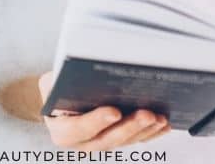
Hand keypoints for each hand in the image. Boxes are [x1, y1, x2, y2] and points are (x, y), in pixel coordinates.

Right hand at [38, 71, 170, 150]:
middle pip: (108, 139)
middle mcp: (83, 142)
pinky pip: (136, 139)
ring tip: (158, 117)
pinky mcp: (117, 139)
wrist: (60, 99)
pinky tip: (163, 123)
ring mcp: (102, 142)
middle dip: (129, 126)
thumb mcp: (51, 81)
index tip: (114, 111)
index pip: (79, 128)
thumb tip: (79, 72)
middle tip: (146, 114)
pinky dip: (151, 132)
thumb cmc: (57, 87)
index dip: (96, 121)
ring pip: (125, 141)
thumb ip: (59, 81)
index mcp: (63, 130)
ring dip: (144, 130)